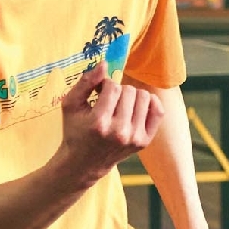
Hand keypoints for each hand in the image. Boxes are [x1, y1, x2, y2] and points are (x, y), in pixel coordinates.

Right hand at [58, 61, 164, 184]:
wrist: (84, 164)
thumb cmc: (76, 130)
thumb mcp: (71, 105)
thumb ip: (86, 82)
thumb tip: (105, 64)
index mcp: (99, 123)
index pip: (112, 86)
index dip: (105, 85)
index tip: (99, 93)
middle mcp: (119, 132)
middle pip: (129, 90)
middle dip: (118, 91)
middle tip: (109, 102)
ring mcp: (134, 138)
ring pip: (144, 97)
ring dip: (132, 96)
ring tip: (121, 105)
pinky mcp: (144, 142)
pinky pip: (158, 110)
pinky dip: (149, 103)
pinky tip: (136, 107)